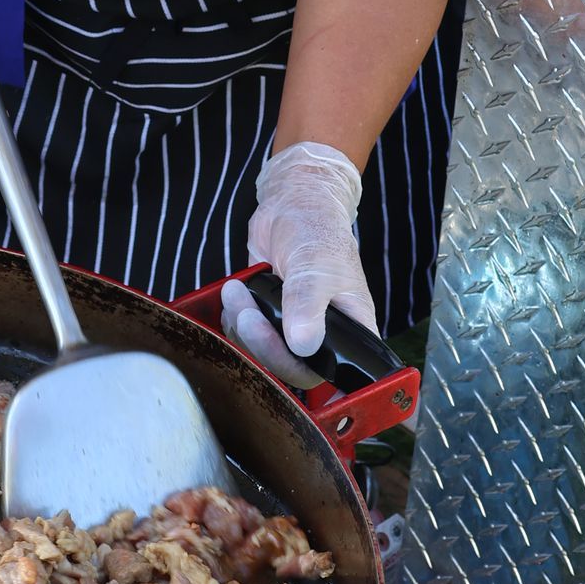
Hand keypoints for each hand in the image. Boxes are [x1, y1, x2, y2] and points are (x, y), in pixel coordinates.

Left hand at [227, 141, 377, 387]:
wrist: (292, 208)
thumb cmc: (316, 232)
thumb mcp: (315, 264)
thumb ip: (308, 303)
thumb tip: (303, 344)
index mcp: (350, 331)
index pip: (332, 373)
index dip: (307, 374)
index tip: (283, 356)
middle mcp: (322, 337)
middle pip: (290, 368)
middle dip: (263, 343)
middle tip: (248, 313)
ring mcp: (291, 330)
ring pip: (262, 354)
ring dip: (242, 327)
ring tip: (238, 291)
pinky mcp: (267, 320)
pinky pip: (245, 337)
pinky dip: (234, 318)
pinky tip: (236, 293)